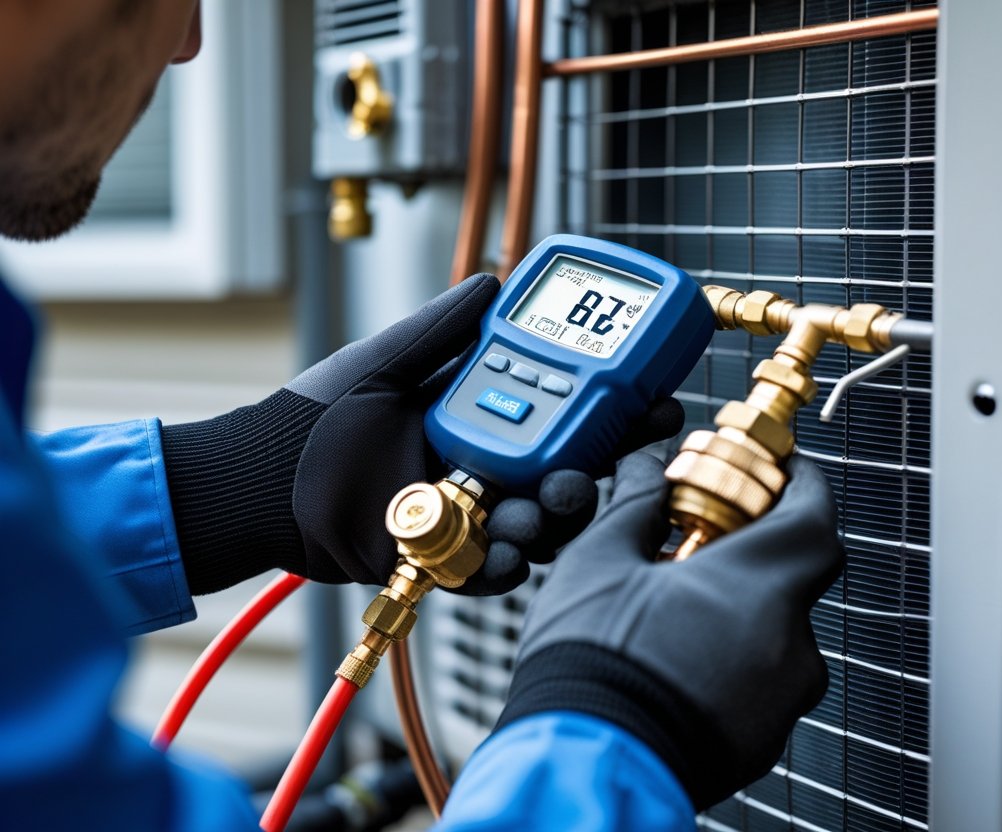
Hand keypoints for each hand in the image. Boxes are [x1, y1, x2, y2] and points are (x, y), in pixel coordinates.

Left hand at [161, 275, 684, 594]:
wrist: (261, 478)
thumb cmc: (315, 416)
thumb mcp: (384, 360)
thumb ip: (441, 327)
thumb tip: (492, 280)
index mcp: (477, 416)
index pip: (562, 413)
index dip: (608, 412)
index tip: (646, 404)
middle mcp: (480, 465)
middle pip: (561, 474)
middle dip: (591, 475)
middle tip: (599, 469)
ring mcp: (465, 514)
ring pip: (536, 524)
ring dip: (553, 521)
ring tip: (543, 511)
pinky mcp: (442, 558)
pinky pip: (490, 570)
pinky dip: (507, 566)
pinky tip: (512, 552)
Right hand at [494, 451, 843, 809]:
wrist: (583, 764)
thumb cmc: (590, 663)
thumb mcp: (600, 561)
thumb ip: (636, 505)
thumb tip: (647, 469)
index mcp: (756, 585)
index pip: (814, 517)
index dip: (804, 486)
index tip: (783, 471)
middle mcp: (787, 642)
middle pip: (794, 577)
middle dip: (756, 553)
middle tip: (710, 540)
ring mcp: (781, 699)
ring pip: (778, 634)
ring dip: (741, 613)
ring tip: (679, 610)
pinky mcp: (762, 741)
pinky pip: (763, 684)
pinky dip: (733, 662)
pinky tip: (680, 661)